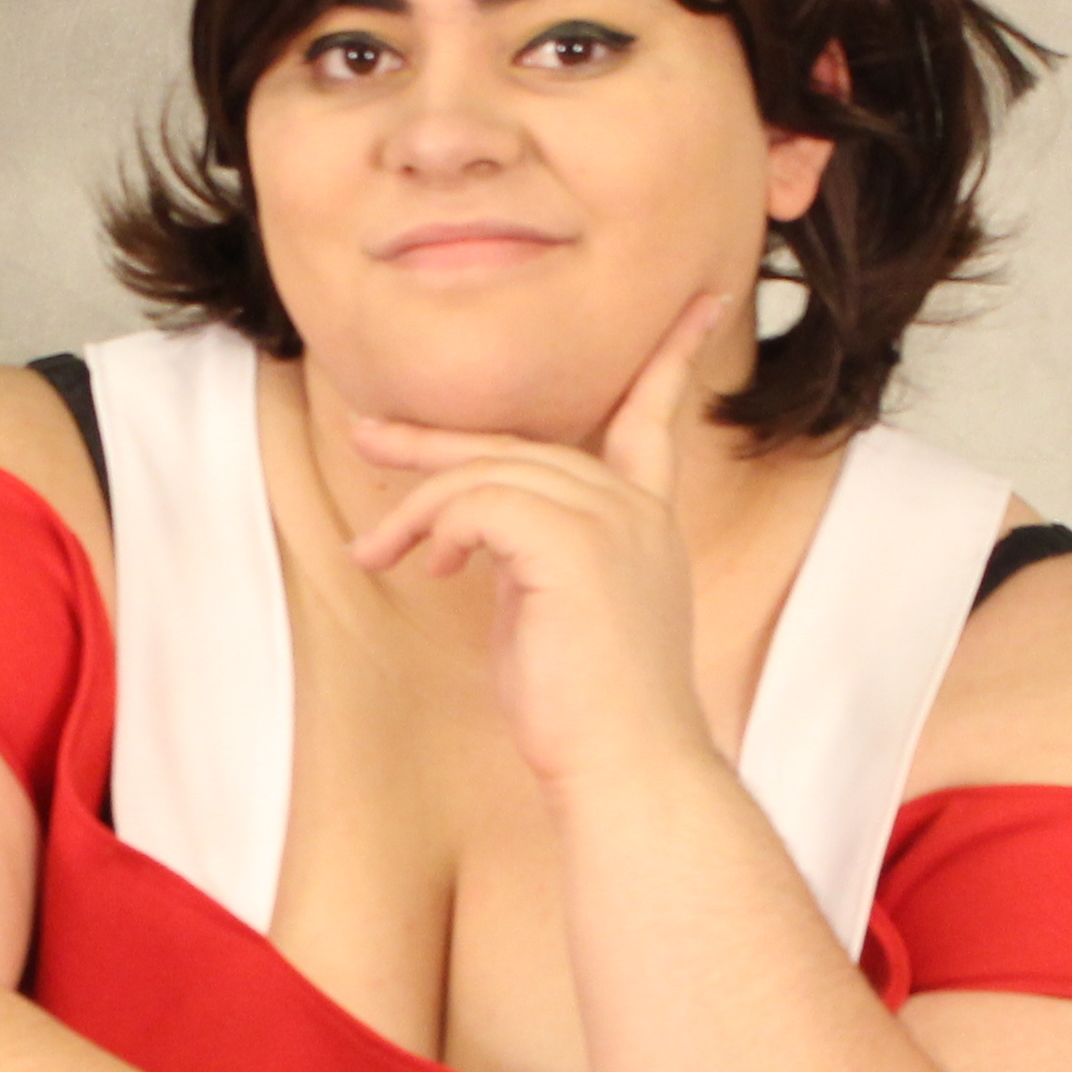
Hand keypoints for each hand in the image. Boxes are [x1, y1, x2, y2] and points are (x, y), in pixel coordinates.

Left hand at [346, 290, 732, 795]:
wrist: (628, 770)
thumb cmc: (590, 716)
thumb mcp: (562, 615)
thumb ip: (537, 555)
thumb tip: (471, 532)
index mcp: (647, 522)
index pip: (656, 416)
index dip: (674, 356)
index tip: (704, 302)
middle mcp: (635, 510)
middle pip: (524, 444)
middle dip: (439, 444)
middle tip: (367, 435)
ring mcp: (609, 521)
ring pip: (490, 473)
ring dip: (420, 508)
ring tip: (375, 553)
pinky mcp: (571, 545)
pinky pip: (478, 504)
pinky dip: (435, 528)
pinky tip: (424, 568)